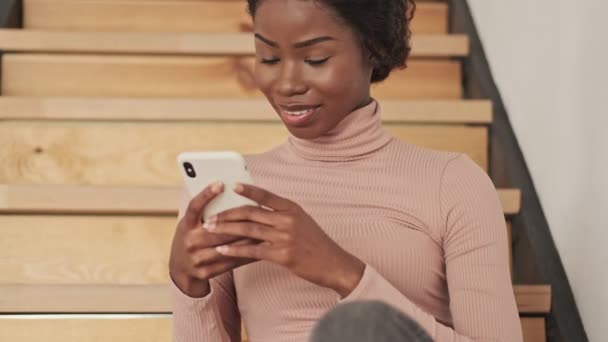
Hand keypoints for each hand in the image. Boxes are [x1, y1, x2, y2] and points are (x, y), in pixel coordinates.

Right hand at [169, 181, 256, 297]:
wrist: (180, 268)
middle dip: (240, 220)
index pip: (194, 206)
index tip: (220, 183)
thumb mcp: (192, 223)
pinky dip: (247, 255)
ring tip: (264, 229)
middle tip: (258, 211)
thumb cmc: (192, 237)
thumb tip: (229, 192)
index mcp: (185, 225)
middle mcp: (189, 241)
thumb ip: (206, 212)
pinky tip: (260, 248)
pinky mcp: (205, 272)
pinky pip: (232, 262)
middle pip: (219, 228)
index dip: (206, 194)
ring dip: (248, 238)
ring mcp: (197, 258)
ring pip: (229, 246)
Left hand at [203, 183, 365, 297]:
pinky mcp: (282, 255)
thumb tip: (258, 211)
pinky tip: (222, 251)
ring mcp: (285, 237)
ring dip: (226, 230)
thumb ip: (282, 214)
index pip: (266, 195)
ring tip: (210, 230)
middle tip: (210, 216)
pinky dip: (235, 251)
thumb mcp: (302, 221)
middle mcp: (287, 219)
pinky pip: (252, 251)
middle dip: (227, 214)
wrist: (333, 263)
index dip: (248, 190)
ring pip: (248, 230)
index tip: (232, 186)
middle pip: (251, 213)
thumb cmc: (316, 243)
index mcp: (292, 208)